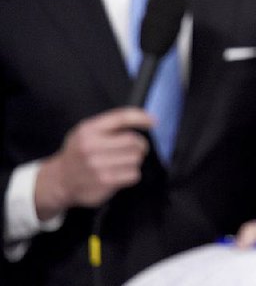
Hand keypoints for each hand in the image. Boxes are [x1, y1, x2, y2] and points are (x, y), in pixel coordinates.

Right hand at [34, 108, 153, 219]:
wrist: (59, 181)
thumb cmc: (79, 154)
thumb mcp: (86, 132)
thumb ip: (110, 125)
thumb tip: (145, 119)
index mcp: (88, 130)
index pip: (121, 117)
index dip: (141, 118)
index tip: (153, 121)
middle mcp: (91, 146)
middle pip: (134, 141)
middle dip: (140, 145)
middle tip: (135, 149)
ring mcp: (98, 165)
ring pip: (136, 158)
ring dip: (135, 160)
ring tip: (123, 162)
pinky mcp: (105, 182)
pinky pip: (133, 174)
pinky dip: (132, 174)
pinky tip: (120, 174)